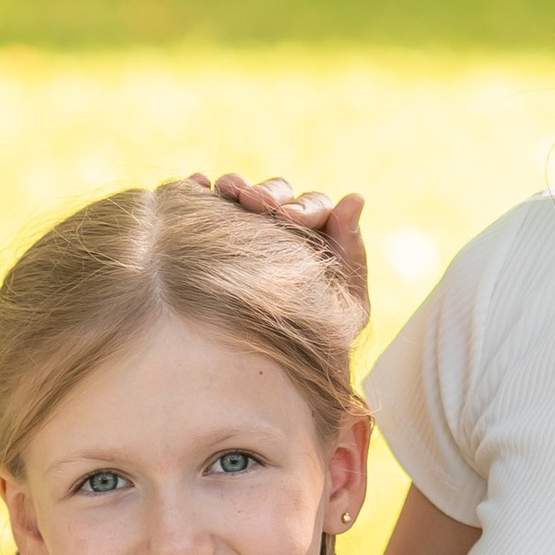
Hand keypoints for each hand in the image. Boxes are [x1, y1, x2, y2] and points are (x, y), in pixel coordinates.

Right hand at [190, 173, 368, 325]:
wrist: (280, 367)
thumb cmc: (320, 336)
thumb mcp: (347, 301)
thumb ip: (352, 249)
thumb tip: (355, 196)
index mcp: (318, 235)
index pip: (313, 207)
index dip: (303, 207)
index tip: (289, 218)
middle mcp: (281, 225)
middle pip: (277, 195)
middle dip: (268, 194)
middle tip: (254, 202)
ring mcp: (247, 227)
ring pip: (243, 194)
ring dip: (236, 186)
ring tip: (226, 190)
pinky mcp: (214, 234)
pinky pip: (208, 204)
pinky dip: (202, 190)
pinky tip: (198, 186)